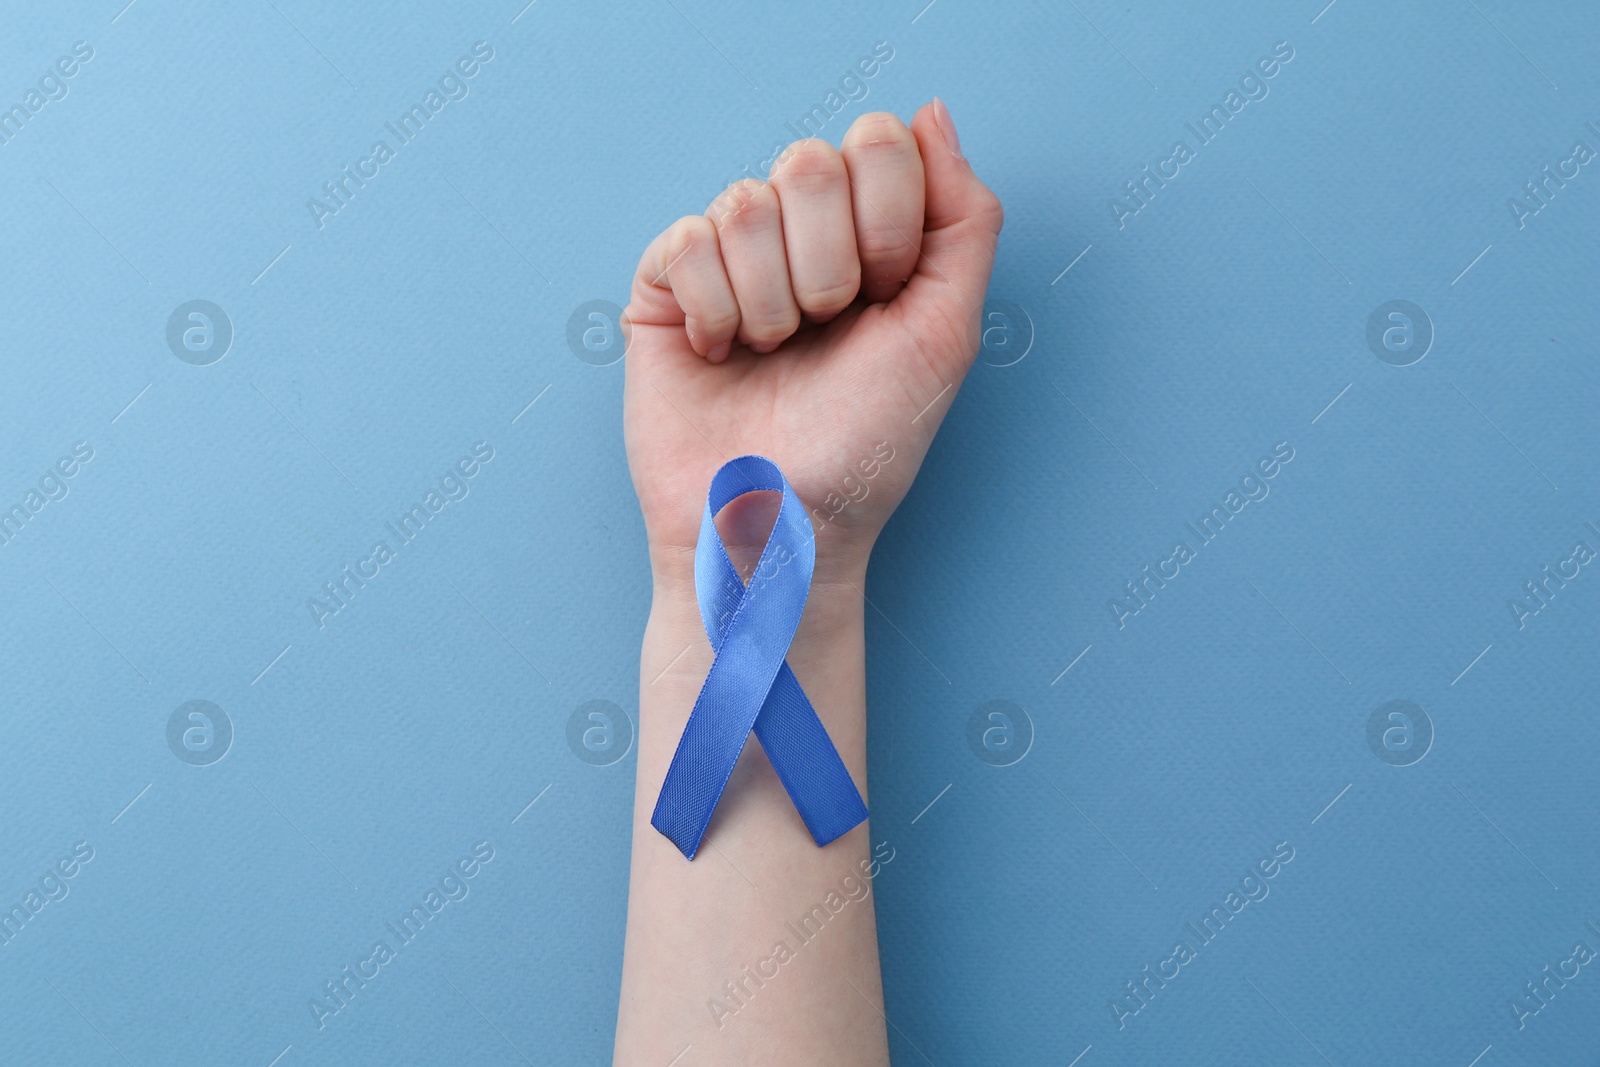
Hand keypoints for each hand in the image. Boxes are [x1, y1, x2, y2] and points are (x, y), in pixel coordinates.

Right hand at [622, 99, 1001, 587]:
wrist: (783, 519)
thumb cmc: (867, 443)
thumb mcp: (947, 333)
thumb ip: (963, 217)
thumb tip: (932, 112)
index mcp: (871, 235)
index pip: (879, 142)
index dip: (887, 223)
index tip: (884, 301)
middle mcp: (800, 236)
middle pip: (810, 161)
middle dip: (831, 265)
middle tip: (826, 331)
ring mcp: (730, 257)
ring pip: (746, 202)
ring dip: (773, 302)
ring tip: (773, 356)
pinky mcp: (665, 287)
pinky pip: (687, 239)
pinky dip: (715, 310)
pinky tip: (722, 355)